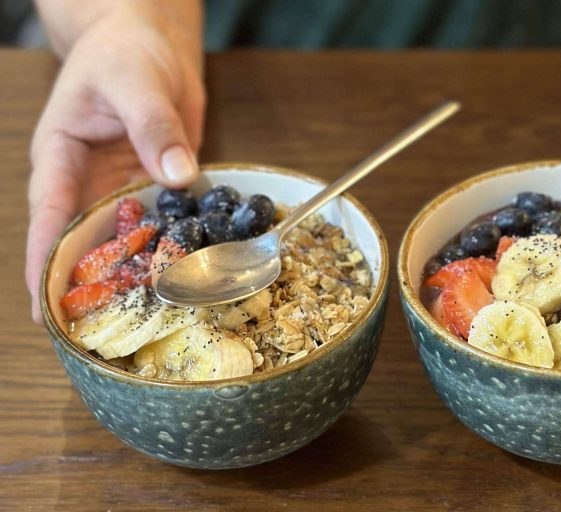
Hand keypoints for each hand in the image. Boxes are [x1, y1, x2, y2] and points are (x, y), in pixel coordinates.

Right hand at [26, 5, 204, 322]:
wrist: (150, 43)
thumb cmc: (126, 52)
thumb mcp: (135, 80)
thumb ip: (154, 126)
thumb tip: (176, 176)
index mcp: (61, 157)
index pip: (49, 217)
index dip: (47, 264)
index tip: (48, 308)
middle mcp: (87, 182)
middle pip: (82, 242)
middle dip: (89, 286)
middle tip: (100, 335)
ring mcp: (121, 189)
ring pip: (122, 240)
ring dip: (133, 275)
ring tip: (146, 320)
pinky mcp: (154, 189)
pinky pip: (160, 224)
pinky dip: (169, 248)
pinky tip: (186, 277)